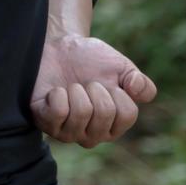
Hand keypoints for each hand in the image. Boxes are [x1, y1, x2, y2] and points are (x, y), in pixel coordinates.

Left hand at [31, 32, 156, 146]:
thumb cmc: (92, 62)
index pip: (127, 115)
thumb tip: (139, 91)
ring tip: (71, 87)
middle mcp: (92, 135)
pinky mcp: (46, 123)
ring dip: (76, 90)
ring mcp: (68, 132)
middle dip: (96, 89)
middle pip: (104, 114)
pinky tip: (56, 91)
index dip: (119, 93)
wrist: (61, 48)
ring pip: (81, 112)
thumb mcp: (121, 67)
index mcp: (114, 126)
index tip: (108, 83)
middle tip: (86, 83)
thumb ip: (139, 82)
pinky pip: (58, 112)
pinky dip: (58, 94)